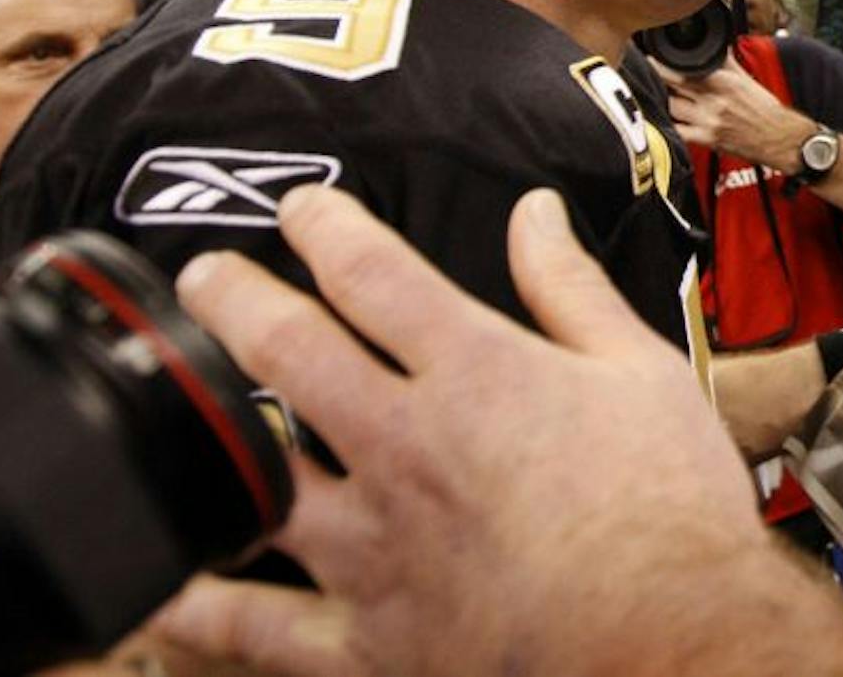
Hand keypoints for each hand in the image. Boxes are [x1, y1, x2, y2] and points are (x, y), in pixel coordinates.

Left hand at [155, 185, 773, 676]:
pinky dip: (201, 609)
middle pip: (287, 351)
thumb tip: (537, 213)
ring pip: (257, 473)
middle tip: (208, 277)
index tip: (303, 209)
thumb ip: (573, 289)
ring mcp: (375, 545)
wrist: (673, 643)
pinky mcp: (368, 636)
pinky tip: (169, 588)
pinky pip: (257, 627)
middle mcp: (407, 448)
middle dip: (234, 299)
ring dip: (210, 424)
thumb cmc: (670, 514)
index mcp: (477, 374)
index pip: (372, 273)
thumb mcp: (643, 372)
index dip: (323, 225)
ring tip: (180, 402)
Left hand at [655, 54, 812, 172]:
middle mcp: (714, 100)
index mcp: (724, 81)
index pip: (684, 68)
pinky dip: (672, 125)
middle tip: (654, 73)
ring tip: (670, 97)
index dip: (665, 63)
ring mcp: (709, 121)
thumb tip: (712, 47)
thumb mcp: (746, 79)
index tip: (655, 59)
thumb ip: (725, 62)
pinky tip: (672, 120)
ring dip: (668, 101)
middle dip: (661, 77)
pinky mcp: (707, 140)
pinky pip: (679, 132)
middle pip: (673, 84)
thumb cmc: (765, 110)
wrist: (779, 137)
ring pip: (672, 107)